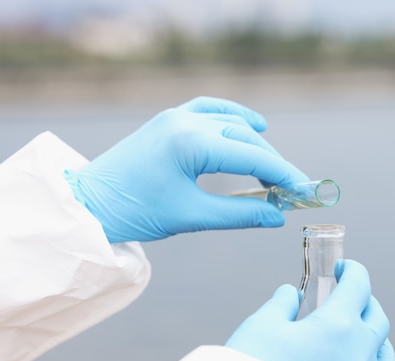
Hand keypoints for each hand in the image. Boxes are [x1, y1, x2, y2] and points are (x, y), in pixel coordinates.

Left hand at [64, 96, 308, 242]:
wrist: (89, 204)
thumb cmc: (136, 212)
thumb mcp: (192, 217)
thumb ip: (240, 215)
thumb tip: (277, 217)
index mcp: (190, 143)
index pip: (252, 156)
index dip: (283, 175)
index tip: (305, 191)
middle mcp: (186, 121)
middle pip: (246, 138)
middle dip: (272, 164)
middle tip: (290, 191)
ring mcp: (176, 116)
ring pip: (232, 123)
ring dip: (255, 145)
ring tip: (271, 172)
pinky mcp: (169, 120)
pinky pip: (211, 109)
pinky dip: (235, 117)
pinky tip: (254, 125)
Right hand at [226, 260, 394, 360]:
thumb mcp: (262, 325)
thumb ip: (282, 304)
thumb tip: (292, 295)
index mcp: (339, 326)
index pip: (359, 286)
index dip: (352, 271)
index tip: (343, 268)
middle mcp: (358, 357)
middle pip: (378, 320)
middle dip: (366, 302)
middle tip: (350, 297)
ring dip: (378, 342)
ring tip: (364, 337)